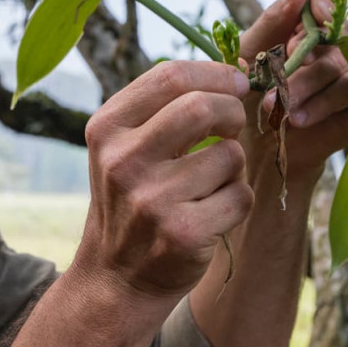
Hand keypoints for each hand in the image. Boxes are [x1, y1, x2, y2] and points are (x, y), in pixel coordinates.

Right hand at [73, 61, 255, 299]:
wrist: (116, 276)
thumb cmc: (133, 197)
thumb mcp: (126, 146)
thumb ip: (165, 108)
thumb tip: (236, 70)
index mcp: (106, 129)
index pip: (170, 76)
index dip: (215, 73)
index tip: (237, 81)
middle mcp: (123, 161)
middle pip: (202, 107)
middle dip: (232, 112)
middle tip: (232, 126)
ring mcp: (152, 200)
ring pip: (230, 155)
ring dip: (233, 166)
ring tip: (209, 183)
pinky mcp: (183, 233)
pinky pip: (240, 196)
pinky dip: (237, 201)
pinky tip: (211, 214)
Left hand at [238, 0, 347, 189]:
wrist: (260, 148)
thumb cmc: (252, 95)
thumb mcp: (251, 54)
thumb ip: (272, 20)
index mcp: (308, 25)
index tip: (316, 12)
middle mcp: (336, 42)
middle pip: (331, 31)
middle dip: (298, 57)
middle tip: (273, 82)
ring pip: (338, 63)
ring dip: (304, 87)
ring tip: (280, 111)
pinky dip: (324, 103)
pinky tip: (299, 118)